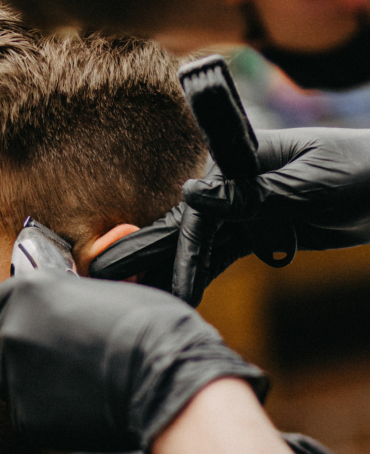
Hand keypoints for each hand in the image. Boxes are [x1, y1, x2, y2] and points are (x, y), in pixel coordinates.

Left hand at [0, 274, 266, 452]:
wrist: (164, 378)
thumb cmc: (149, 327)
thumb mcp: (106, 289)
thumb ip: (72, 296)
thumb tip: (71, 304)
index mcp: (30, 289)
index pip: (5, 297)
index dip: (25, 311)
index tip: (43, 323)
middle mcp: (13, 327)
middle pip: (0, 337)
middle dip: (23, 345)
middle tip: (57, 357)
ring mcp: (14, 373)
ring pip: (5, 377)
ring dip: (27, 379)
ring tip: (67, 384)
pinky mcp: (25, 415)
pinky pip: (24, 412)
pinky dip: (44, 413)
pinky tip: (77, 408)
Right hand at [90, 128, 369, 305]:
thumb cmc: (358, 169)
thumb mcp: (306, 180)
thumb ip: (251, 193)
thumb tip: (193, 196)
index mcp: (242, 159)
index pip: (195, 203)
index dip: (164, 236)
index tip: (135, 262)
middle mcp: (236, 184)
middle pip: (187, 223)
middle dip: (151, 252)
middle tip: (109, 277)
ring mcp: (247, 208)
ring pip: (202, 244)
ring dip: (173, 269)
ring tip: (138, 293)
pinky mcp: (260, 230)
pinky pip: (225, 255)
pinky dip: (203, 273)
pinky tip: (180, 290)